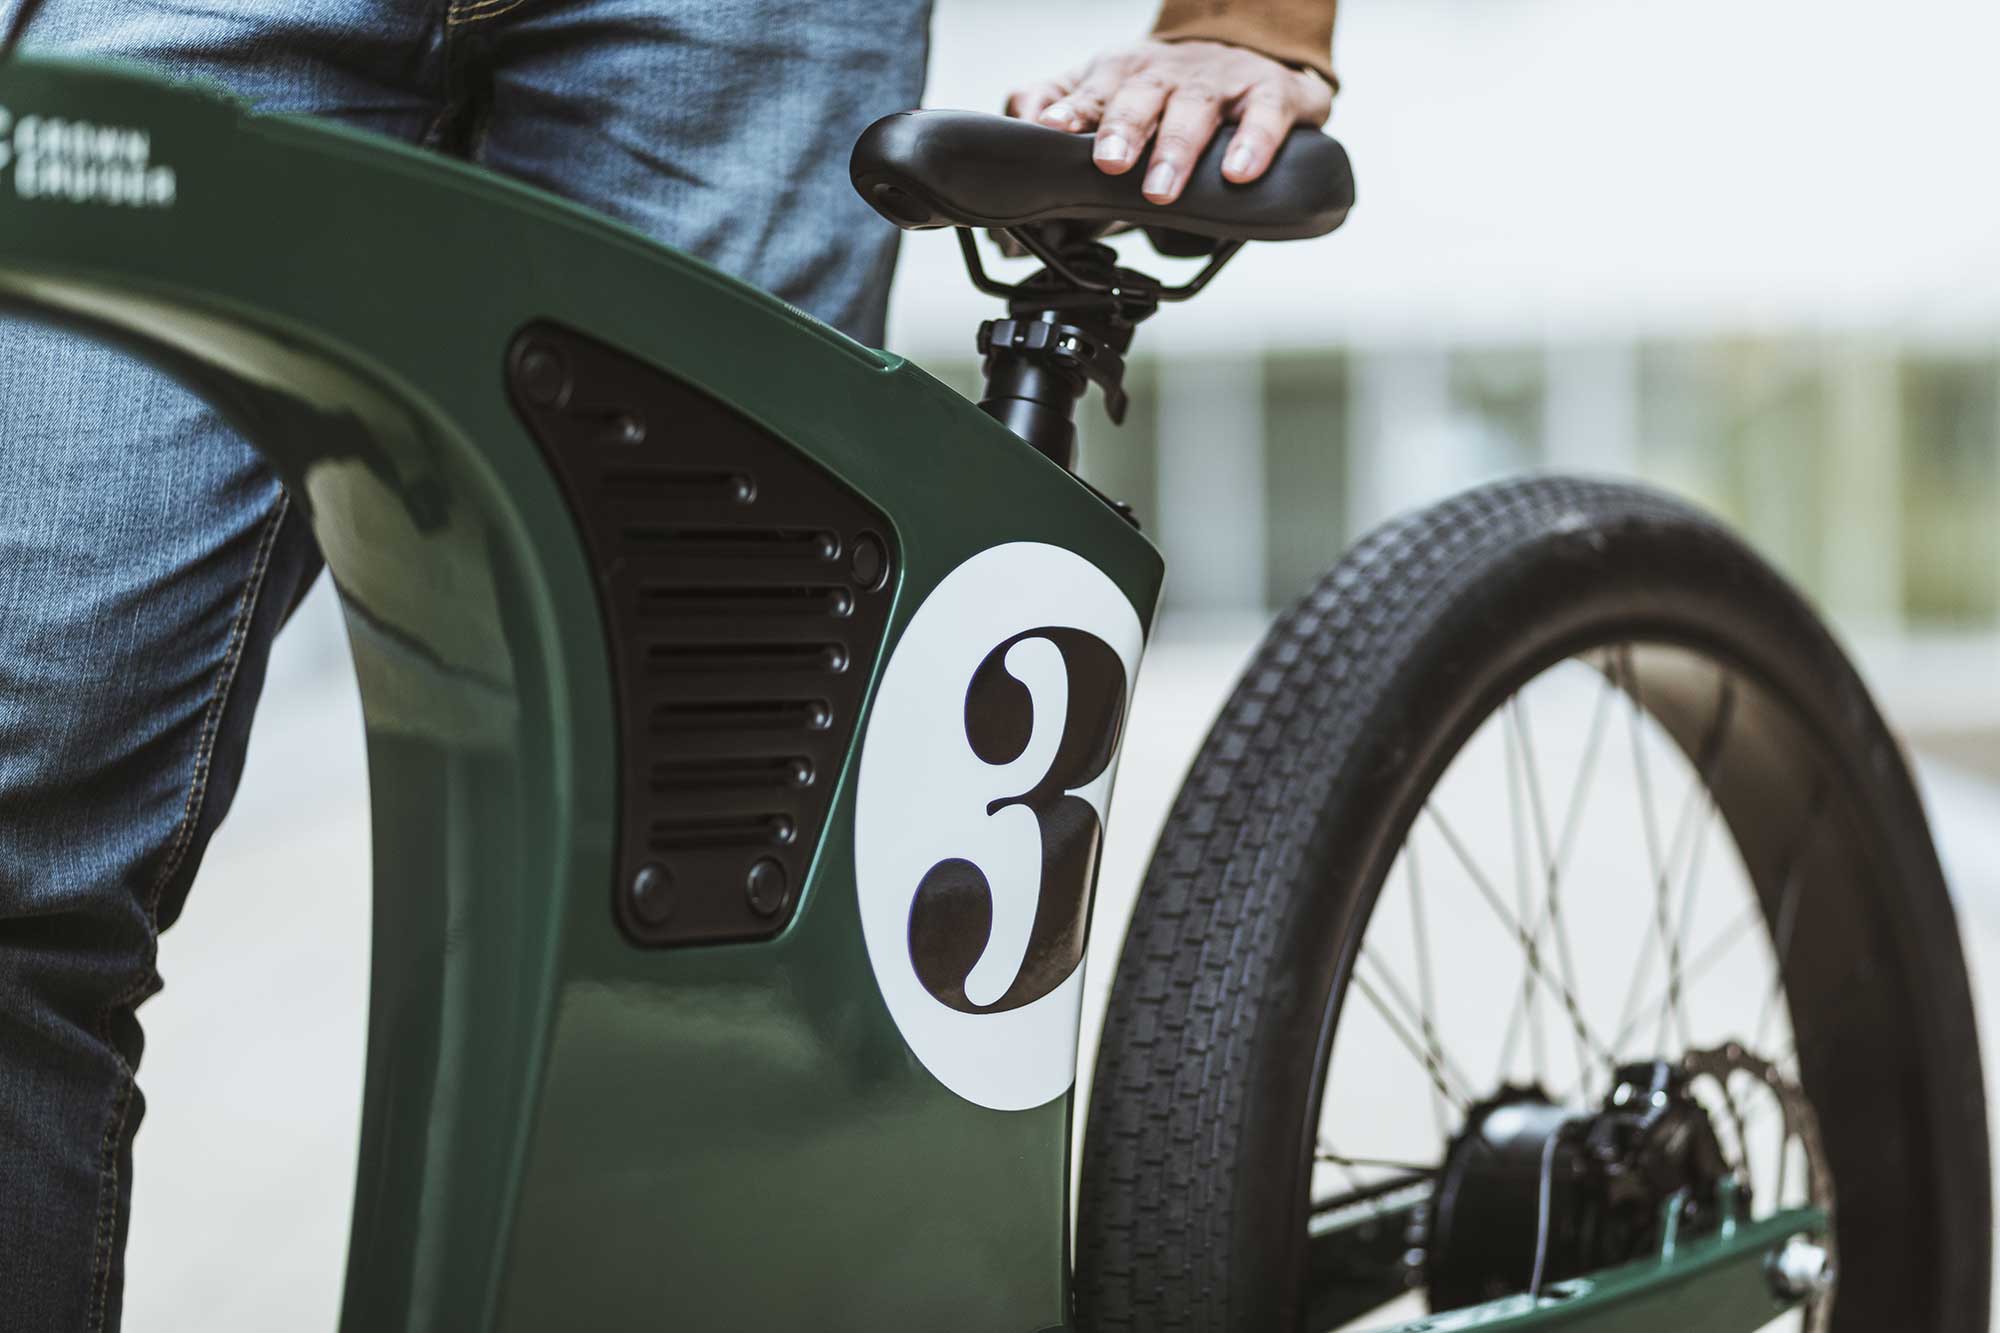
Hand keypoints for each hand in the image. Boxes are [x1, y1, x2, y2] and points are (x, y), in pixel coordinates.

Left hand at [1006, 39, 1331, 205]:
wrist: (1248, 50)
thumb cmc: (1166, 87)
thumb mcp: (1107, 87)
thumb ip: (1059, 102)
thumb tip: (1021, 118)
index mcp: (1125, 72)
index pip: (1094, 90)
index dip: (1074, 110)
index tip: (1054, 130)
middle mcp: (1170, 73)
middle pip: (1142, 96)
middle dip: (1123, 128)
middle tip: (1109, 163)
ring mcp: (1221, 81)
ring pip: (1196, 108)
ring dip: (1177, 147)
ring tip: (1161, 188)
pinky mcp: (1274, 92)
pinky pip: (1266, 115)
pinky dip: (1254, 142)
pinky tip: (1238, 172)